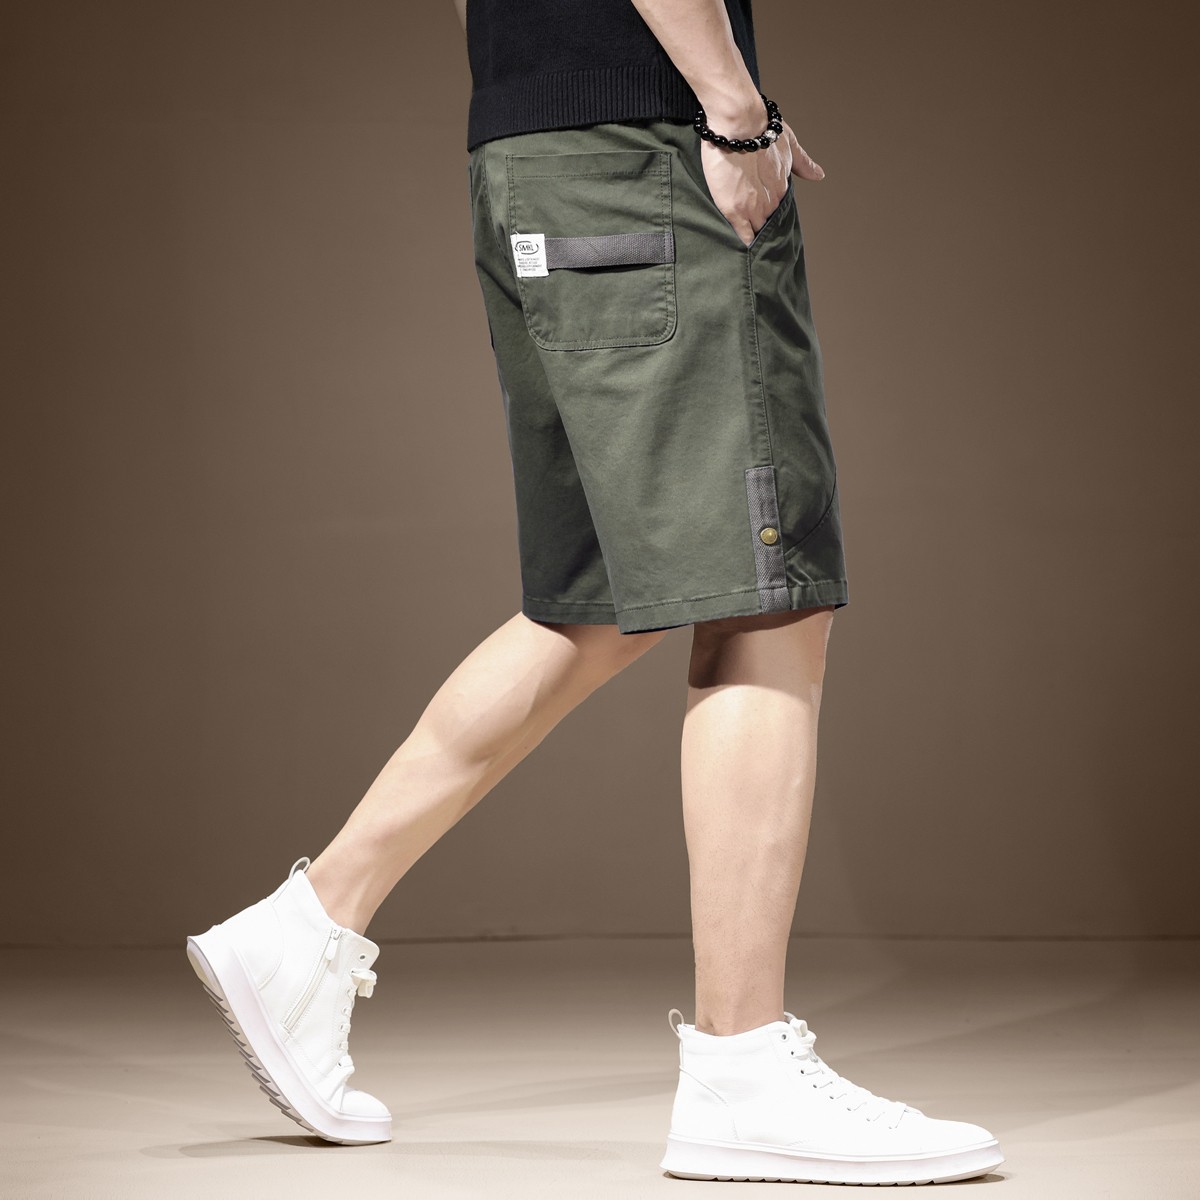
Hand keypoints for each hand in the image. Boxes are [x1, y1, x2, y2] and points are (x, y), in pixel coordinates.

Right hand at [701, 119, 823, 245]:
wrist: (741, 122)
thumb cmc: (762, 127)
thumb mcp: (789, 143)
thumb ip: (803, 163)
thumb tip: (819, 175)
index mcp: (781, 187)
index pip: (780, 212)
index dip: (775, 221)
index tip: (772, 228)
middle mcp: (770, 200)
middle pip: (770, 226)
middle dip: (767, 235)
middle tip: (764, 247)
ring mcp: (753, 207)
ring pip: (758, 234)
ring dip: (756, 243)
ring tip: (754, 255)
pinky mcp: (735, 210)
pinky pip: (743, 235)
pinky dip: (745, 244)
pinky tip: (744, 253)